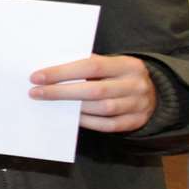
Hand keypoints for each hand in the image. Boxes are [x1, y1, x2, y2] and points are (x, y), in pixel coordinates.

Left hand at [29, 54, 154, 133]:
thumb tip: (50, 69)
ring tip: (49, 104)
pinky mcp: (136, 122)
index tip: (37, 77)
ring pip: (102, 109)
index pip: (92, 66)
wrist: (153, 92)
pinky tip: (70, 117)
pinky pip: (108, 125)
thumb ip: (86, 64)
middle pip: (95, 90)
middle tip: (36, 93)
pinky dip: (87, 122)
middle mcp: (136, 85)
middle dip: (61, 92)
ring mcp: (138, 105)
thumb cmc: (118, 75)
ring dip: (72, 108)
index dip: (63, 72)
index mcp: (128, 64)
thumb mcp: (110, 63)